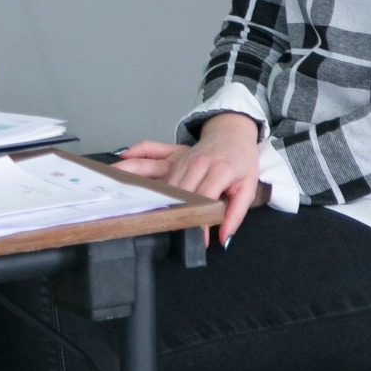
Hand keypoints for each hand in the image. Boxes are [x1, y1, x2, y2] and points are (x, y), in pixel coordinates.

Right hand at [113, 113, 261, 246]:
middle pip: (178, 192)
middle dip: (170, 212)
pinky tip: (122, 162)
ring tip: (125, 198)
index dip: (199, 221)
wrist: (234, 131)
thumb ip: (236, 215)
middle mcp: (198, 163)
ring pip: (162, 179)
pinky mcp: (173, 156)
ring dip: (144, 187)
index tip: (196, 239)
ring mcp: (183, 158)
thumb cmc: (241, 159)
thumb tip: (225, 239)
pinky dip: (136, 156)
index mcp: (219, 170)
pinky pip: (151, 152)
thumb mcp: (248, 187)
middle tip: (160, 229)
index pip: (205, 200)